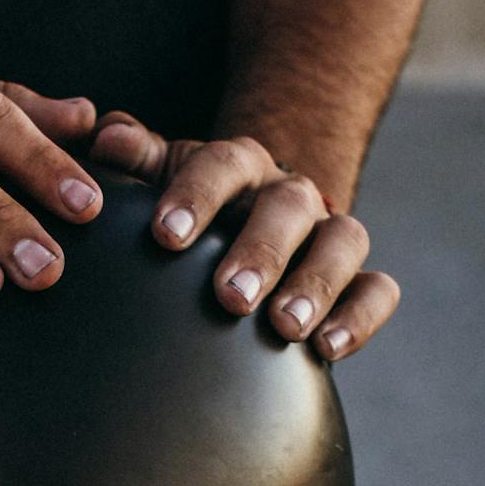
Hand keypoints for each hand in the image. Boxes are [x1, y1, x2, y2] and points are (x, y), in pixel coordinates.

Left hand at [90, 115, 398, 359]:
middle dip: (262, 251)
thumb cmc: (186, 220)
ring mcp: (330, 235)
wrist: (235, 245)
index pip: (224, 164)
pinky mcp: (357, 280)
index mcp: (239, 167)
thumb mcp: (157, 187)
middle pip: (290, 206)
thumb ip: (133, 162)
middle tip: (230, 296)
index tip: (166, 235)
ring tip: (285, 328)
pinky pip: (377, 290)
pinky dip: (360, 316)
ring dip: (316, 284)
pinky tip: (327, 349)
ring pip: (343, 241)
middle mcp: (291, 194)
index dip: (197, 194)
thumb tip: (107, 135)